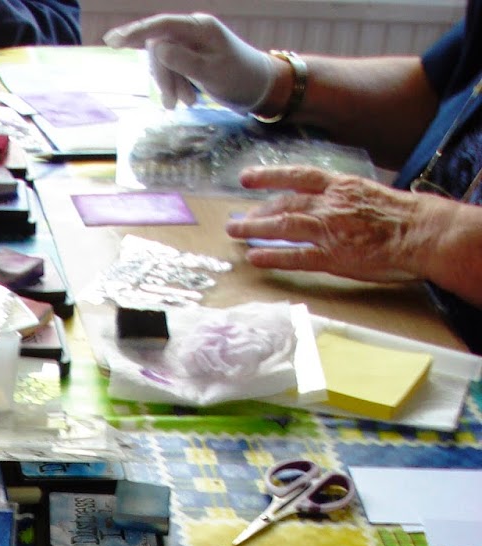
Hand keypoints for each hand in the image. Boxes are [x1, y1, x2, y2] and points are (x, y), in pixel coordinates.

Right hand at [103, 13, 275, 111]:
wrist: (257, 87)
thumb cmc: (239, 78)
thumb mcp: (211, 72)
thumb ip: (184, 61)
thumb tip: (157, 48)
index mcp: (199, 27)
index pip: (161, 25)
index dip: (135, 32)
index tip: (112, 41)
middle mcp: (192, 31)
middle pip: (159, 48)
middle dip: (162, 76)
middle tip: (171, 104)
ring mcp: (190, 43)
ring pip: (163, 61)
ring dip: (169, 84)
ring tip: (184, 104)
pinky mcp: (189, 57)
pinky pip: (171, 68)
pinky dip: (174, 85)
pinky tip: (186, 100)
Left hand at [227, 167, 434, 282]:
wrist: (419, 232)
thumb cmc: (402, 215)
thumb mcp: (369, 194)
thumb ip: (345, 197)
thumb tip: (329, 201)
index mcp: (340, 186)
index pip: (298, 176)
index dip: (270, 176)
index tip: (247, 178)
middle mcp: (329, 205)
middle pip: (284, 205)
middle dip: (257, 211)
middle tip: (236, 218)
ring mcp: (328, 230)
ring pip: (283, 227)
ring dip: (255, 229)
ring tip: (235, 233)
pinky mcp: (331, 257)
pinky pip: (295, 256)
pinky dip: (272, 257)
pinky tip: (255, 259)